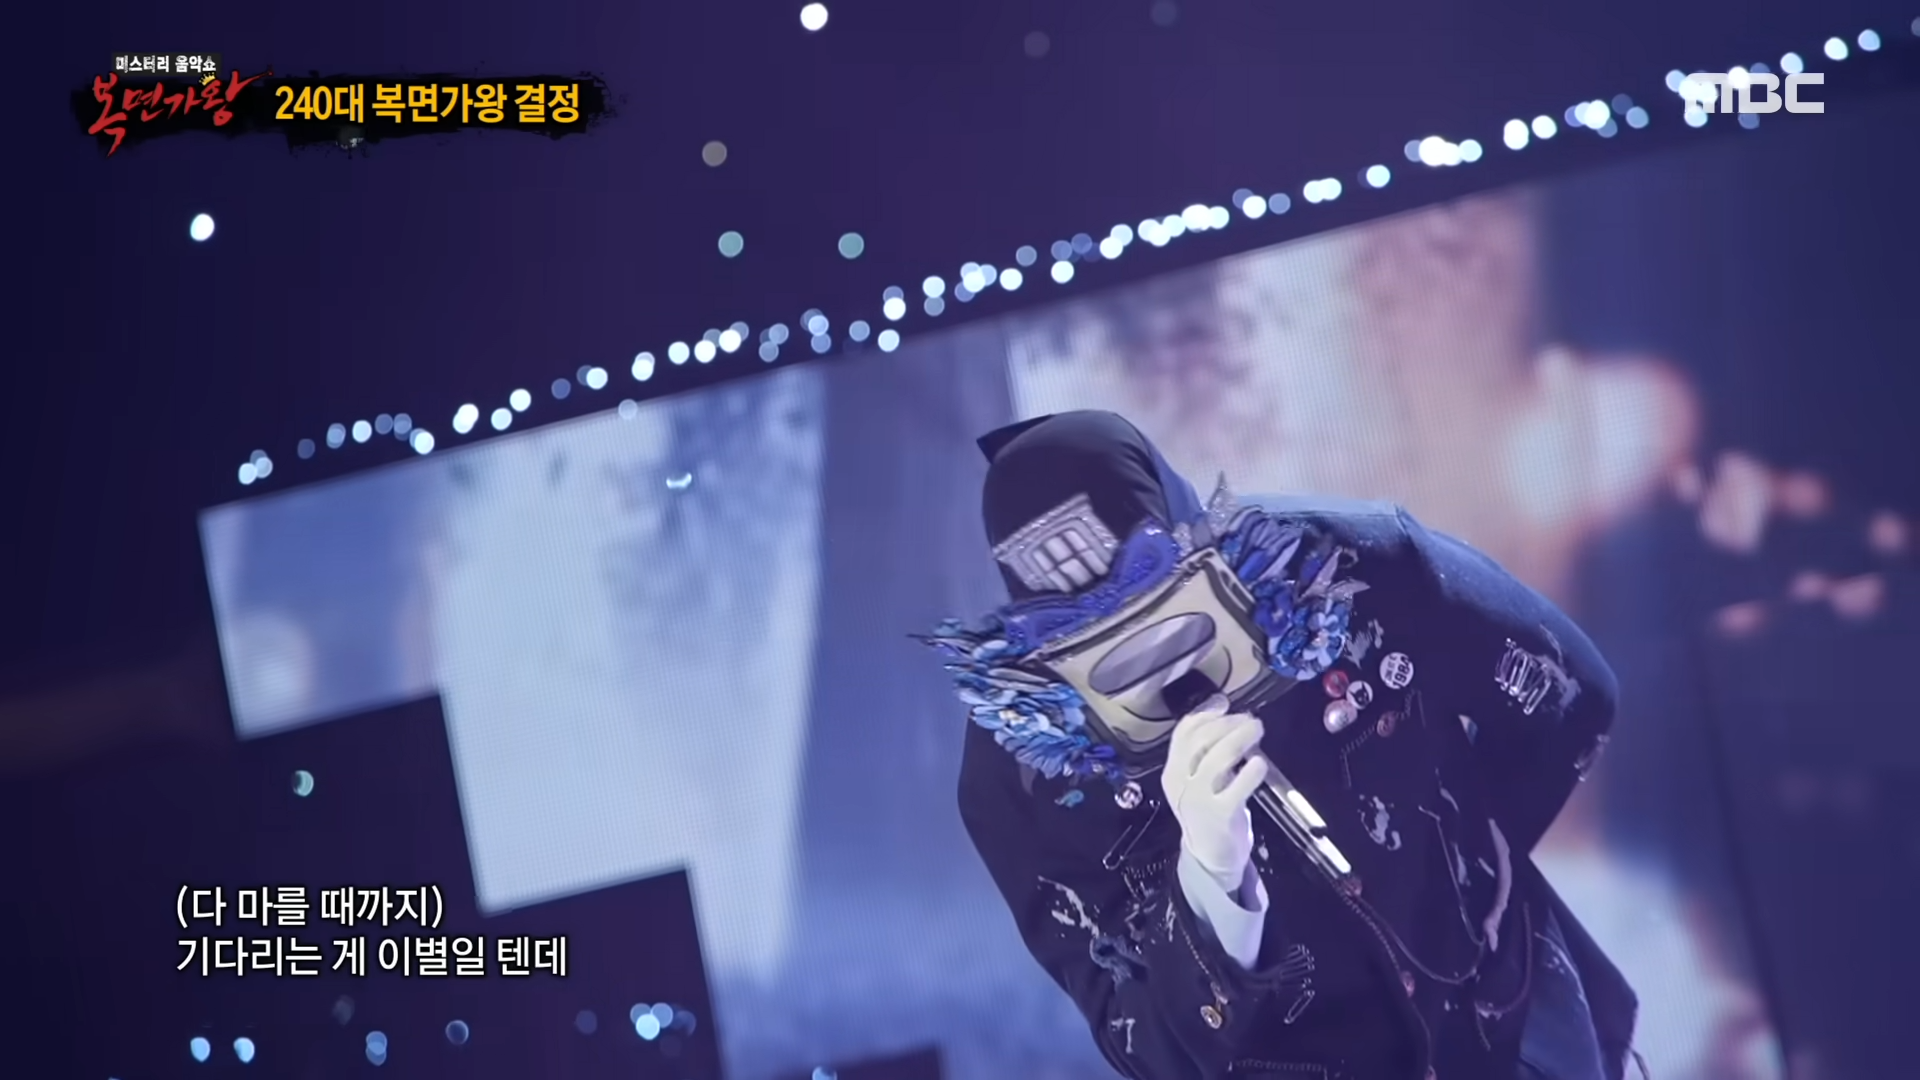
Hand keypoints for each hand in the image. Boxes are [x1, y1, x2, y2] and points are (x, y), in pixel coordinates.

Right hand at [1160, 696, 1268, 883]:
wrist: (1210, 858)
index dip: (1206, 714)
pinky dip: (1250, 771)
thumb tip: (1221, 707)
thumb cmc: (1209, 811)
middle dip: (1228, 724)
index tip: (1226, 706)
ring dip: (1240, 738)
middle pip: (1201, 740)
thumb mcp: (1199, 779)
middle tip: (1250, 719)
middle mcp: (1180, 782)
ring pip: (1217, 758)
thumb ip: (1206, 749)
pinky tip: (1259, 763)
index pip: (1183, 733)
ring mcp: (1198, 799)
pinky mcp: (1220, 814)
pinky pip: (1237, 787)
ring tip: (1257, 730)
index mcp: (1172, 771)